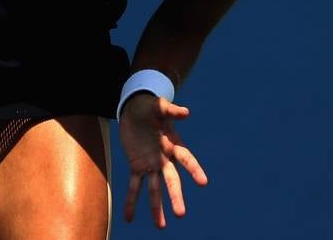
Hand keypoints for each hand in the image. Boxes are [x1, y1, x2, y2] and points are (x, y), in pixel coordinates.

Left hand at [118, 93, 207, 226]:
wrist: (134, 109)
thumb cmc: (149, 106)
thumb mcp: (158, 106)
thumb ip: (170, 110)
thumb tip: (186, 112)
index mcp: (173, 144)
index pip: (186, 159)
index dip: (194, 170)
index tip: (204, 182)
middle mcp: (165, 158)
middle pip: (172, 180)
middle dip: (175, 196)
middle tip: (181, 213)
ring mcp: (151, 164)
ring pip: (154, 188)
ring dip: (156, 207)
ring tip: (160, 226)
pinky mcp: (137, 166)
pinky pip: (134, 186)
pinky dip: (131, 201)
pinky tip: (129, 217)